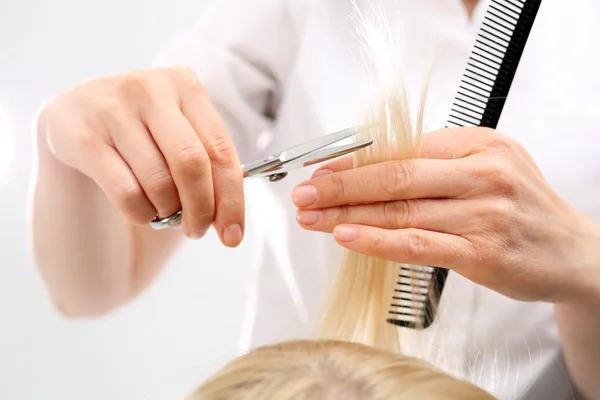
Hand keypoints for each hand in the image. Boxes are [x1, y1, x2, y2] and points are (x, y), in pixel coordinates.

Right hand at [40, 67, 243, 244]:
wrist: (76, 115)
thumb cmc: (143, 131)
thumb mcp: (180, 134)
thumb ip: (209, 166)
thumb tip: (230, 222)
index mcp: (185, 85)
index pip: (220, 149)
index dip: (232, 198)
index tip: (233, 234)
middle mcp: (149, 89)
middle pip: (191, 163)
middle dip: (201, 208)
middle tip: (197, 231)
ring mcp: (112, 109)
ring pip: (158, 182)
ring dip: (168, 211)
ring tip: (165, 213)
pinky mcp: (81, 135)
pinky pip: (125, 192)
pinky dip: (140, 213)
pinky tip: (141, 210)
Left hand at [292, 127, 599, 303]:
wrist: (572, 252)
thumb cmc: (520, 207)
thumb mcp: (488, 166)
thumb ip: (436, 163)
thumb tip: (367, 168)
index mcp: (479, 144)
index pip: (402, 148)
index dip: (355, 161)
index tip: (320, 171)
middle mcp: (483, 173)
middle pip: (396, 176)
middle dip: (341, 185)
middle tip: (304, 193)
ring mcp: (484, 213)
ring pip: (401, 211)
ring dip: (348, 214)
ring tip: (312, 217)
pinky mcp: (482, 253)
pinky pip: (418, 244)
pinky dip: (377, 240)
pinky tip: (346, 236)